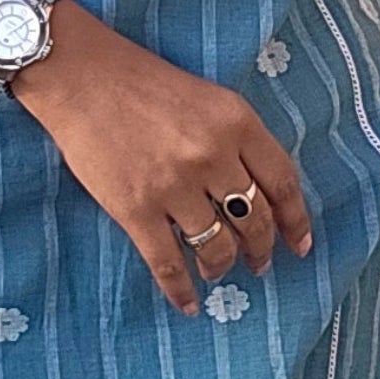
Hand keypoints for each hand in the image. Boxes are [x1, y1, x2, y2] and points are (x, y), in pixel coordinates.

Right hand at [15, 4, 312, 312]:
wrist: (79, 75)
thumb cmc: (143, 83)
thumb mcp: (209, 97)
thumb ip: (238, 138)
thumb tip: (258, 192)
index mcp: (236, 122)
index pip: (283, 183)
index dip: (295, 221)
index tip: (300, 245)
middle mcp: (212, 156)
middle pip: (254, 220)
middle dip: (260, 249)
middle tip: (258, 263)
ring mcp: (174, 185)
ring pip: (216, 246)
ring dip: (221, 266)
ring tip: (218, 270)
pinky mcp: (135, 208)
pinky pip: (168, 263)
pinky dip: (181, 290)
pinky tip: (188, 303)